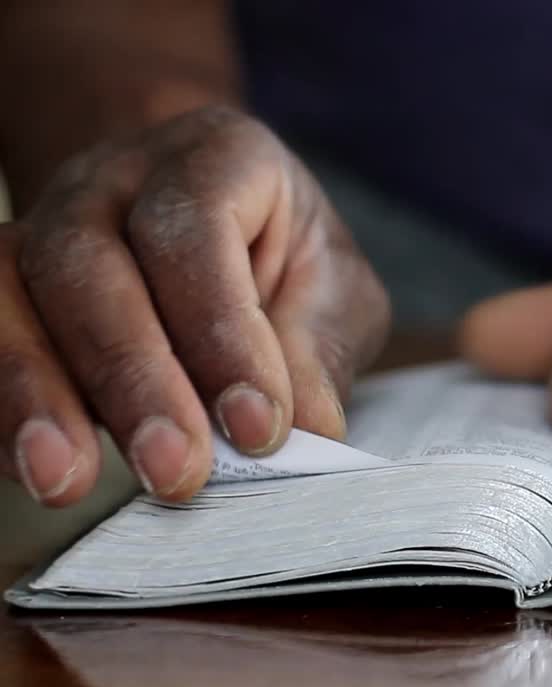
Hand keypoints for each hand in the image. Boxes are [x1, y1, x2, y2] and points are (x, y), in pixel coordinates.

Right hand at [0, 106, 388, 505]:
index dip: (221, 334)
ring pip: (10, 292)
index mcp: (218, 157)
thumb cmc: (289, 266)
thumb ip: (317, 350)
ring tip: (67, 480)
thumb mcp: (333, 296)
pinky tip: (34, 467)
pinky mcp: (4, 284)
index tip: (255, 427)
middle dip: (133, 377)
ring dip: (36, 393)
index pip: (197, 230)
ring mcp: (44, 225)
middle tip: (175, 468)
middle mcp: (115, 178)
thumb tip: (306, 427)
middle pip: (91, 262)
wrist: (223, 235)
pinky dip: (4, 406)